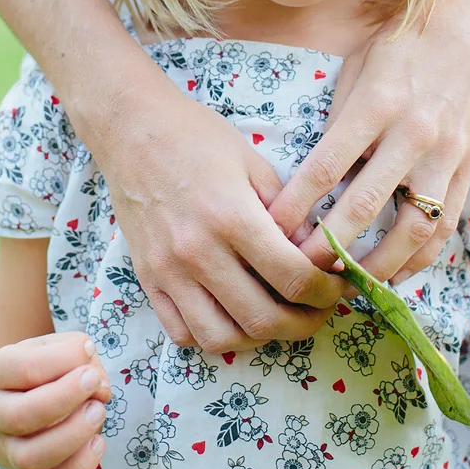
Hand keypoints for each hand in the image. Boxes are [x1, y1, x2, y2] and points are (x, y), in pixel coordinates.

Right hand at [0, 333, 112, 468]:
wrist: (24, 401)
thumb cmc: (49, 368)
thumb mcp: (59, 347)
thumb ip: (78, 354)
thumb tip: (95, 380)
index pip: (22, 368)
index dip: (61, 360)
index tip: (87, 352)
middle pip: (21, 416)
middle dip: (65, 398)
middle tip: (94, 382)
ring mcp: (12, 448)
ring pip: (32, 457)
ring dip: (73, 434)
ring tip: (98, 411)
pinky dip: (80, 468)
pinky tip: (98, 442)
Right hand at [87, 82, 344, 352]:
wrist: (131, 129)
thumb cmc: (196, 137)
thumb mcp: (254, 163)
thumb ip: (288, 212)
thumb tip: (317, 253)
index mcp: (232, 217)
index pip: (292, 277)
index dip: (326, 292)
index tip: (337, 287)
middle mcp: (198, 252)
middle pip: (262, 318)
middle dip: (303, 324)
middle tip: (318, 311)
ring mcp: (168, 271)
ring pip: (221, 338)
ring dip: (258, 339)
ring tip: (277, 318)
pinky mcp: (147, 278)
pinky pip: (182, 332)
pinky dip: (214, 336)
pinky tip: (233, 316)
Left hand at [269, 0, 469, 282]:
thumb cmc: (408, 43)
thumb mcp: (360, 66)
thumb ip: (340, 119)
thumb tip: (316, 176)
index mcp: (377, 103)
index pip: (326, 166)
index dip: (294, 206)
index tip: (269, 231)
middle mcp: (412, 133)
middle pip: (364, 207)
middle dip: (327, 247)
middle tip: (298, 272)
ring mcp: (446, 155)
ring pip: (411, 230)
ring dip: (376, 266)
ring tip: (346, 285)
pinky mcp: (469, 170)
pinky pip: (444, 228)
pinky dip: (417, 259)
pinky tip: (392, 274)